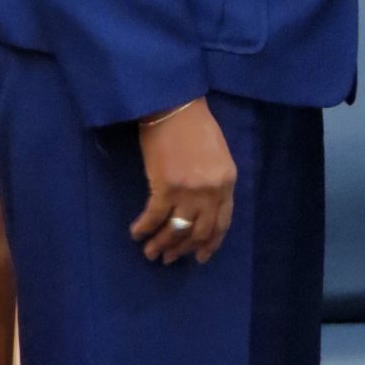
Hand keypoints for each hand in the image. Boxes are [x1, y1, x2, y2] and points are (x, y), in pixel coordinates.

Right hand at [130, 98, 236, 264]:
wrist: (175, 106)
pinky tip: (137, 233)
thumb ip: (215, 181)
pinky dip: (144, 228)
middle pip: (198, 231)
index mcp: (227, 182)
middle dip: (183, 248)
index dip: (210, 243)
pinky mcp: (165, 187)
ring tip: (151, 253)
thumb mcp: (218, 154)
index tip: (200, 257)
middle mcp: (211, 191)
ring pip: (176, 229)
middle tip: (170, 259)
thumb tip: (202, 206)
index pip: (222, 222)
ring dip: (162, 244)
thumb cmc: (197, 125)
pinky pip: (154, 217)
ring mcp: (188, 191)